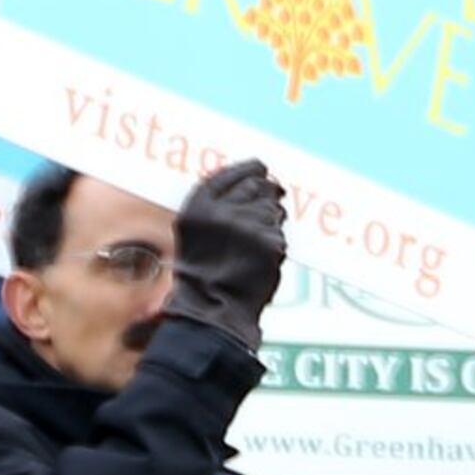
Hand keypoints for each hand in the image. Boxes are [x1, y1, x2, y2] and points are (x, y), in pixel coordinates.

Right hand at [165, 159, 291, 352]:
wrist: (214, 308)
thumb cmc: (203, 273)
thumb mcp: (195, 234)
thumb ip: (215, 207)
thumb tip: (252, 180)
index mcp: (198, 208)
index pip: (227, 176)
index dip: (247, 169)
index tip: (260, 166)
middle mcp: (221, 213)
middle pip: (255, 186)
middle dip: (266, 189)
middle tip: (275, 191)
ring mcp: (247, 227)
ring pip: (272, 208)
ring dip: (272, 217)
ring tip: (258, 238)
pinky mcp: (269, 242)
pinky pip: (279, 231)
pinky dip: (275, 240)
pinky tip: (263, 254)